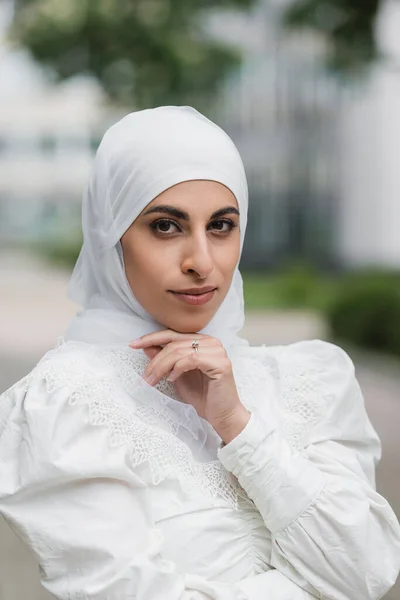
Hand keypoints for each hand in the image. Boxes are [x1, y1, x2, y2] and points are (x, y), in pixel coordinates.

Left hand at [129, 331, 250, 442]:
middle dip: (155, 360)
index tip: (133, 344)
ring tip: (153, 380)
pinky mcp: (220, 362)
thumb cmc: (202, 396)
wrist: (221, 415)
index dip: (151, 338)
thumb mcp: (176, 375)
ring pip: (179, 351)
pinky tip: (172, 379)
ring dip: (161, 366)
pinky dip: (177, 369)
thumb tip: (145, 346)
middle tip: (144, 376)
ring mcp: (217, 351)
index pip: (172, 334)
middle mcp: (211, 342)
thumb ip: (164, 360)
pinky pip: (191, 359)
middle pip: (174, 343)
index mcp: (201, 341)